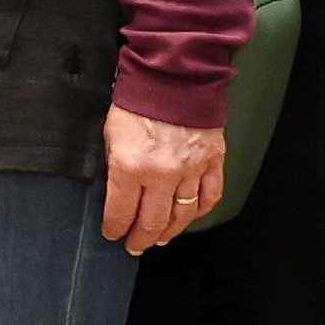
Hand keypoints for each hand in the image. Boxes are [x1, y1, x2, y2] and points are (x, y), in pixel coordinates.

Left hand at [103, 104, 231, 253]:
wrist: (175, 78)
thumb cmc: (137, 103)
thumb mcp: (111, 135)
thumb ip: (115, 166)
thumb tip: (117, 193)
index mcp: (130, 166)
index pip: (121, 211)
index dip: (115, 227)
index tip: (113, 234)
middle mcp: (162, 174)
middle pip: (153, 221)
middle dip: (141, 238)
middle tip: (135, 246)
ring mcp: (191, 170)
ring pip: (182, 215)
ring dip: (170, 231)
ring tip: (161, 238)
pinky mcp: (213, 163)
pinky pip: (209, 197)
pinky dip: (199, 212)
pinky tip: (189, 217)